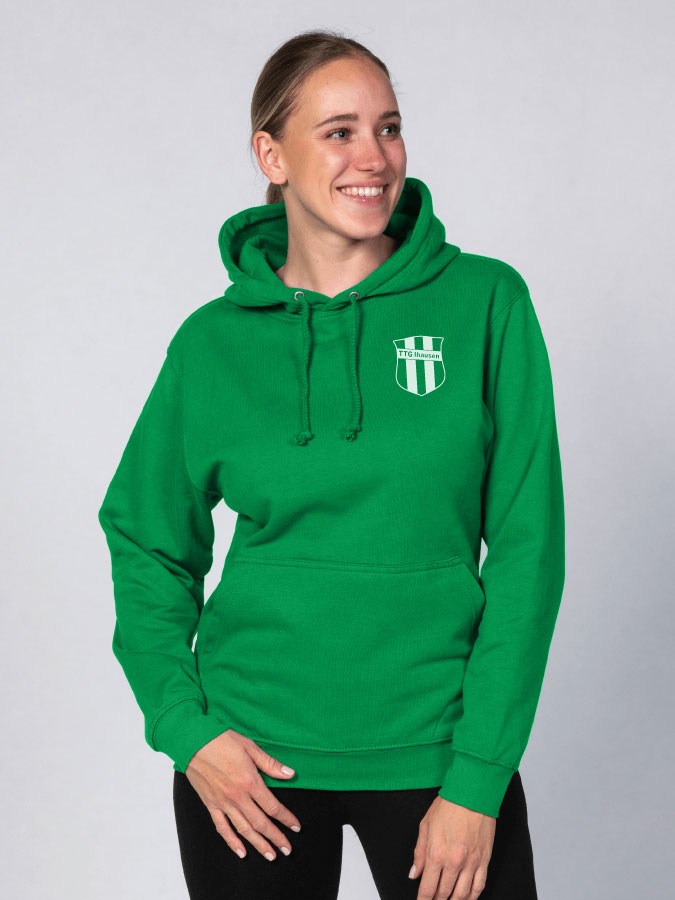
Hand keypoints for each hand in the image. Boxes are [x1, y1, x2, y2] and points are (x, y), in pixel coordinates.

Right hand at [185, 728, 301, 859]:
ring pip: (244, 829)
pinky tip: (241, 852)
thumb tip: (290, 774)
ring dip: (258, 844)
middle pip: (261, 823)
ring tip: (270, 856)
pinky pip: (222, 828)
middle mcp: (238, 797)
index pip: (273, 807)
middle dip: (276, 837)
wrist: (193, 741)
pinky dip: (232, 842)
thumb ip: (270, 764)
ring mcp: (223, 803)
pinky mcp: (210, 804)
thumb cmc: (222, 740)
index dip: (286, 818)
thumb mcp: (251, 747)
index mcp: (250, 782)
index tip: (296, 827)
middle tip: (287, 850)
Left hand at [408, 795, 495, 898]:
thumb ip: (419, 853)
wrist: (472, 793)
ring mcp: (471, 863)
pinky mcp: (484, 860)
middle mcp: (454, 862)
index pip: (428, 889)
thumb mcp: (425, 825)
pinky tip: (467, 899)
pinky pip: (479, 886)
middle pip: (444, 894)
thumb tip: (414, 873)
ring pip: (462, 895)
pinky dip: (472, 897)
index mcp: (436, 854)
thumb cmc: (448, 805)